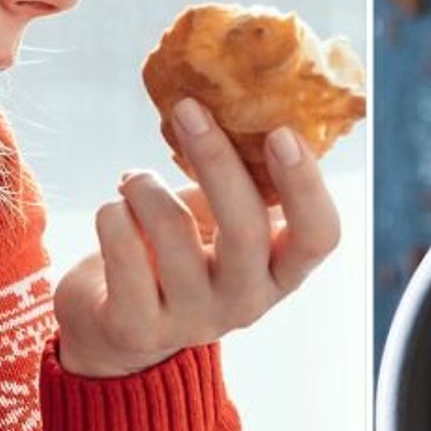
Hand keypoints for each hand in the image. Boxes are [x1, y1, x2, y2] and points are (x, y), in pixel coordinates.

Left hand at [53, 98, 340, 377]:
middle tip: (187, 109)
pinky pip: (122, 246)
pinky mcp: (135, 327)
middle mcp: (245, 303)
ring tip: (135, 181)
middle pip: (245, 228)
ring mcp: (191, 320)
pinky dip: (112, 213)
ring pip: (170, 228)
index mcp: (280, 273)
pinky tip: (114, 214)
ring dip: (145, 186)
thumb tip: (244, 102)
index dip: (306, 185)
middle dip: (214, 158)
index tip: (280, 132)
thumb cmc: (182, 255)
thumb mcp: (223, 223)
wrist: (119, 327)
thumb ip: (243, 181)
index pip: (319, 236)